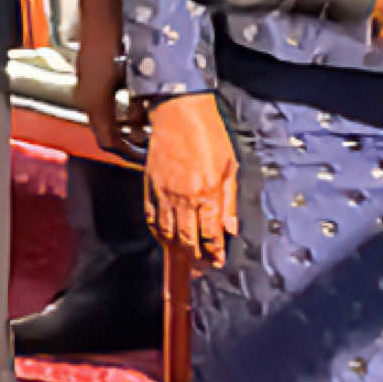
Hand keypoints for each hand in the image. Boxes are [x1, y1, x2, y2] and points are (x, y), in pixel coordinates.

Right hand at [74, 0, 145, 155]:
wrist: (102, 12)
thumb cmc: (121, 41)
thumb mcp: (135, 77)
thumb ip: (140, 104)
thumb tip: (147, 126)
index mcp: (96, 102)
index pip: (108, 140)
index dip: (126, 153)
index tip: (143, 158)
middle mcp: (85, 98)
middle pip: (105, 130)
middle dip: (128, 138)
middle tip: (150, 143)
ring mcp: (84, 88)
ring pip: (105, 116)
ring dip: (125, 122)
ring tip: (148, 124)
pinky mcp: (88, 78)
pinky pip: (103, 103)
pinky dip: (119, 109)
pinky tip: (138, 104)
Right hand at [144, 93, 238, 266]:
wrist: (179, 113)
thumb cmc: (208, 134)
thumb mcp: (230, 166)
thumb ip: (230, 201)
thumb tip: (231, 228)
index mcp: (207, 192)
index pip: (211, 234)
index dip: (214, 251)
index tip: (217, 262)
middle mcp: (184, 197)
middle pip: (188, 239)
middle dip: (195, 257)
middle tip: (200, 269)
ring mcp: (164, 193)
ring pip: (168, 232)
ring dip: (176, 249)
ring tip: (184, 259)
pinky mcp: (150, 187)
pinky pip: (152, 218)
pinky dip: (158, 232)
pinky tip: (164, 238)